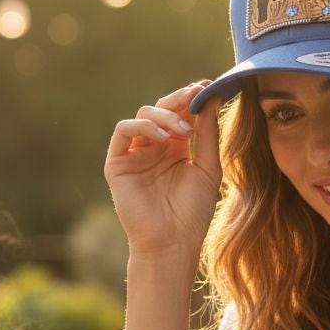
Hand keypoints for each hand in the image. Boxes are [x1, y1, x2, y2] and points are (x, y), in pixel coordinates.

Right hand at [104, 79, 221, 256]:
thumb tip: (211, 98)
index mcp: (175, 148)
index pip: (182, 113)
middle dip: (180, 99)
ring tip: (183, 130)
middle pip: (162, 108)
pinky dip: (142, 127)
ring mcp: (135, 153)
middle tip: (196, 94)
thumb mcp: (207, 168)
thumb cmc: (192, 212)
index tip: (208, 85)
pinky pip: (124, 131)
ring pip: (144, 115)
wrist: (172, 243)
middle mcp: (154, 147)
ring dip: (165, 115)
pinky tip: (161, 137)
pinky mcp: (118, 163)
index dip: (193, 98)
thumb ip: (207, 134)